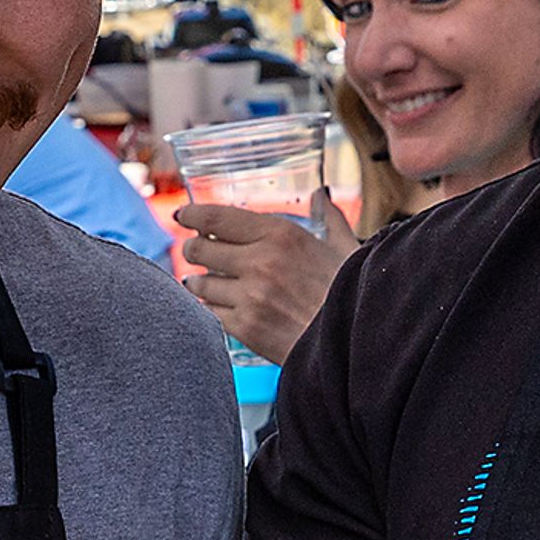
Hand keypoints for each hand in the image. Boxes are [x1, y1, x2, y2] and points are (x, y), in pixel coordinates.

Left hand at [178, 197, 357, 363]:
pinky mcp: (245, 328)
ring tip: (200, 283)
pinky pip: (209, 313)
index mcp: (282, 235)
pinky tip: (215, 309)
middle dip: (193, 249)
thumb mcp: (347, 249)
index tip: (183, 215)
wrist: (356, 344)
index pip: (217, 217)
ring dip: (197, 282)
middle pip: (200, 249)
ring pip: (199, 283)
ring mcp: (249, 296)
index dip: (193, 215)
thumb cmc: (355, 295)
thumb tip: (321, 195)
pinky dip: (209, 310)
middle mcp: (260, 261)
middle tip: (195, 252)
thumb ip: (330, 219)